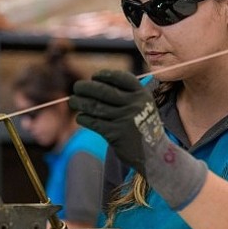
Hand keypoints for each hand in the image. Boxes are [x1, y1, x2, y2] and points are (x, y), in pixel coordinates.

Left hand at [68, 69, 207, 209]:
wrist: (154, 153)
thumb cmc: (143, 126)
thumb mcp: (144, 105)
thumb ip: (127, 94)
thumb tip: (95, 85)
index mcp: (142, 94)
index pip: (121, 78)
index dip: (105, 75)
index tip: (94, 76)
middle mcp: (134, 104)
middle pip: (104, 91)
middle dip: (86, 87)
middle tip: (77, 87)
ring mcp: (125, 119)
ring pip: (96, 106)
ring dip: (80, 102)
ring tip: (73, 101)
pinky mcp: (116, 134)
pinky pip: (94, 122)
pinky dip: (84, 118)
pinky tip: (80, 117)